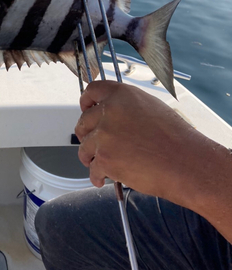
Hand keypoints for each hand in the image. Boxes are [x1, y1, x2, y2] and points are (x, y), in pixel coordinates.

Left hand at [75, 81, 215, 207]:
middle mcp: (109, 111)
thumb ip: (125, 106)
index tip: (86, 109)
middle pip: (83, 122)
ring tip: (102, 164)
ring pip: (84, 148)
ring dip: (91, 157)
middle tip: (95, 144)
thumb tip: (111, 112)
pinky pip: (92, 169)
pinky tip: (104, 178)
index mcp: (121, 95)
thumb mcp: (150, 107)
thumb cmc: (175, 138)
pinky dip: (97, 176)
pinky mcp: (105, 159)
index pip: (92, 91)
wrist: (185, 163)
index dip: (86, 102)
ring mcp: (104, 135)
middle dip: (87, 135)